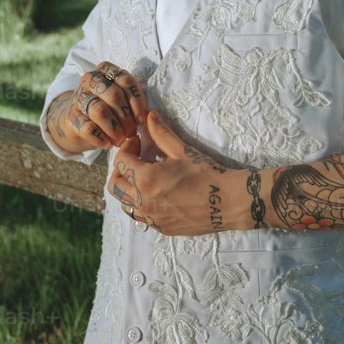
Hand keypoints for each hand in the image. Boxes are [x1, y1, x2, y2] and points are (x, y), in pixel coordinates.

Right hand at [48, 62, 149, 153]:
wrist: (79, 120)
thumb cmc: (109, 108)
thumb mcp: (122, 98)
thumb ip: (133, 100)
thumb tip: (149, 116)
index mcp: (105, 70)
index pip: (126, 80)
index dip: (137, 101)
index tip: (142, 119)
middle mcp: (90, 79)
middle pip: (114, 95)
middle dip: (126, 117)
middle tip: (132, 132)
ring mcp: (78, 97)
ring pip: (100, 111)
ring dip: (115, 129)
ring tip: (121, 140)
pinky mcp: (71, 116)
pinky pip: (87, 128)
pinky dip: (100, 138)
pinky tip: (108, 144)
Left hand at [107, 109, 246, 235]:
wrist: (229, 202)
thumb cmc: (207, 174)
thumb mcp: (183, 150)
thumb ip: (162, 133)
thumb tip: (149, 115)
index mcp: (146, 180)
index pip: (120, 161)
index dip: (126, 148)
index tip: (138, 141)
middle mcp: (143, 202)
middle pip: (114, 185)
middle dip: (120, 169)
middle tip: (135, 158)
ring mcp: (152, 218)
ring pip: (124, 204)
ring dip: (127, 188)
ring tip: (144, 177)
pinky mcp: (162, 228)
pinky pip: (140, 217)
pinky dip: (140, 204)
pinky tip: (156, 194)